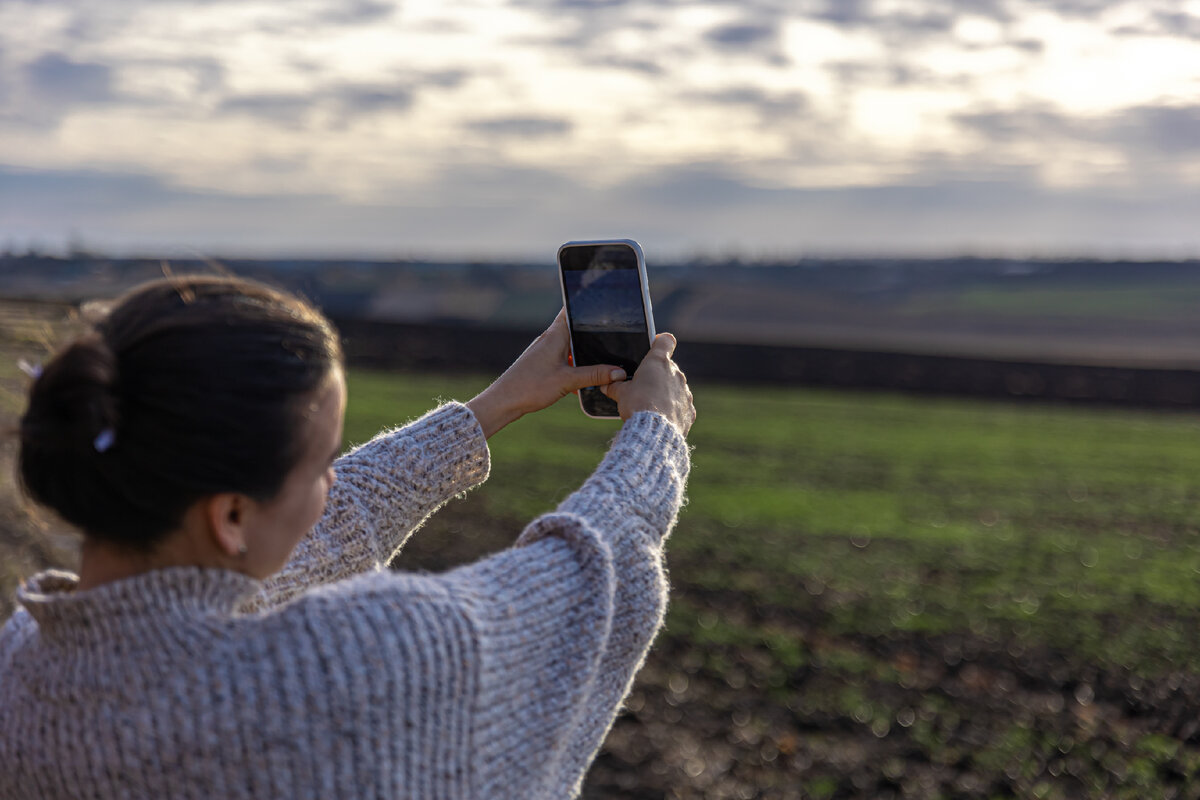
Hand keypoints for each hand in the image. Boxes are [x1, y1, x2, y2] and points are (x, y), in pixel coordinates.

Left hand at [466, 310, 625, 437]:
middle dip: (592, 336)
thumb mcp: (568, 381)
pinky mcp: (542, 365)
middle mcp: (549, 339)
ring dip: (583, 356)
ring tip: (600, 365)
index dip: (586, 304)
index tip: (604, 302)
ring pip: (570, 348)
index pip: (572, 309)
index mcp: (555, 335)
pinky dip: (574, 368)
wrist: (503, 402)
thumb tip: (619, 372)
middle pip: (575, 330)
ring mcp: (545, 352)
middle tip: (612, 341)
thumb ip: (595, 375)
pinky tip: (582, 384)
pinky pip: (564, 361)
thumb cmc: (530, 386)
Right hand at [602, 333, 694, 435]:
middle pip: (668, 368)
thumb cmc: (637, 405)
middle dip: (657, 376)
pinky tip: (662, 418)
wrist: (653, 431)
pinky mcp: (689, 410)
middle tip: (643, 388)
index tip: (654, 348)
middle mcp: (675, 373)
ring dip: (666, 393)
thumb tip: (606, 385)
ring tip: (651, 406)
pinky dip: (673, 410)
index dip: (660, 343)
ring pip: (676, 387)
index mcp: (658, 362)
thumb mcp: (621, 394)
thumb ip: (615, 386)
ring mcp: (685, 392)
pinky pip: (681, 406)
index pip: (666, 341)